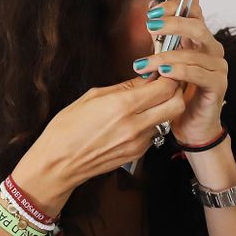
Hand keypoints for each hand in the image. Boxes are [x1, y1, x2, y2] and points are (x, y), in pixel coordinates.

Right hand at [11, 77, 187, 212]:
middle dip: (174, 92)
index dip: (168, 76)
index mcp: (123, 106)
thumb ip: (124, 87)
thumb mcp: (92, 97)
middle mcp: (135, 125)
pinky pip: (154, 134)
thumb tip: (145, 78)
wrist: (58, 163)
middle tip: (161, 86)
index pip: (165, 87)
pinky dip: (149, 124)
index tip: (161, 72)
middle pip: (177, 104)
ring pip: (167, 119)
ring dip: (161, 109)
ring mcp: (138, 142)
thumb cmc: (67, 129)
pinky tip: (131, 122)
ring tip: (142, 105)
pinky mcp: (137, 154)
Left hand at [133, 0, 227, 146]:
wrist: (192, 126)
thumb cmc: (180, 95)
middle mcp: (212, 50)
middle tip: (149, 25)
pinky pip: (198, 74)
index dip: (176, 5)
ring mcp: (217, 67)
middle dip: (171, 23)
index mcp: (200, 41)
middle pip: (197, 26)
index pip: (194, 12)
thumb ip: (162, 43)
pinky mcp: (218, 85)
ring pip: (192, 53)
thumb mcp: (166, 64)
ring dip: (164, 56)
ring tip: (142, 64)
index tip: (152, 9)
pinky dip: (179, 71)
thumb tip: (150, 19)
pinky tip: (163, 73)